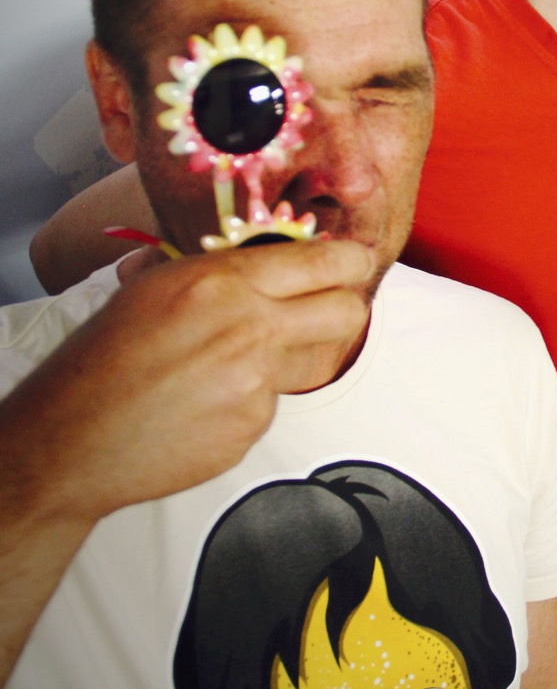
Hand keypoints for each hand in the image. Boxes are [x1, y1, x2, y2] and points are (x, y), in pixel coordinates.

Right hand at [0, 238, 374, 528]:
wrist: (69, 440)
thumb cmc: (103, 357)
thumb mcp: (156, 288)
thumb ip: (221, 269)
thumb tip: (275, 249)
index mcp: (222, 281)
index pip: (327, 262)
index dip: (350, 262)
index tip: (354, 264)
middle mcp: (249, 328)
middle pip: (347, 312)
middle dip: (344, 309)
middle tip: (324, 311)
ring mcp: (255, 384)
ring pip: (318, 361)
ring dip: (297, 357)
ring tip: (245, 361)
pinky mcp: (252, 428)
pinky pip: (276, 404)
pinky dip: (253, 401)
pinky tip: (211, 402)